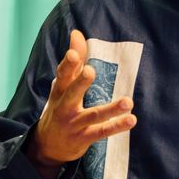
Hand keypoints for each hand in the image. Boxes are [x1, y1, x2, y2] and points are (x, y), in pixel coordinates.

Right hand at [29, 29, 135, 177]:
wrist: (47, 145)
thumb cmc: (60, 108)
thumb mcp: (62, 86)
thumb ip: (73, 61)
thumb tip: (77, 33)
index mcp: (60, 91)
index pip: (63, 74)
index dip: (68, 64)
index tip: (75, 53)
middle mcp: (65, 106)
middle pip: (72, 93)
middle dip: (80, 83)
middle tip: (90, 71)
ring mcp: (74, 124)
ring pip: (93, 115)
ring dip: (111, 109)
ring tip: (128, 102)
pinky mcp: (84, 138)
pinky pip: (101, 132)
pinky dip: (116, 126)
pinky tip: (131, 120)